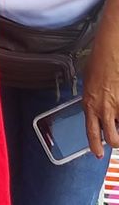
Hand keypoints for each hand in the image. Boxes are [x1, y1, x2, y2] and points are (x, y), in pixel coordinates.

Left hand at [83, 32, 118, 156]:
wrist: (110, 51)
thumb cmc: (98, 62)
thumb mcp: (89, 83)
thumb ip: (93, 99)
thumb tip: (96, 107)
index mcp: (90, 104)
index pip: (92, 132)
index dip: (95, 146)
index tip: (98, 153)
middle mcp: (105, 109)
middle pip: (113, 139)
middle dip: (116, 141)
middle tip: (116, 137)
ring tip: (118, 118)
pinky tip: (118, 98)